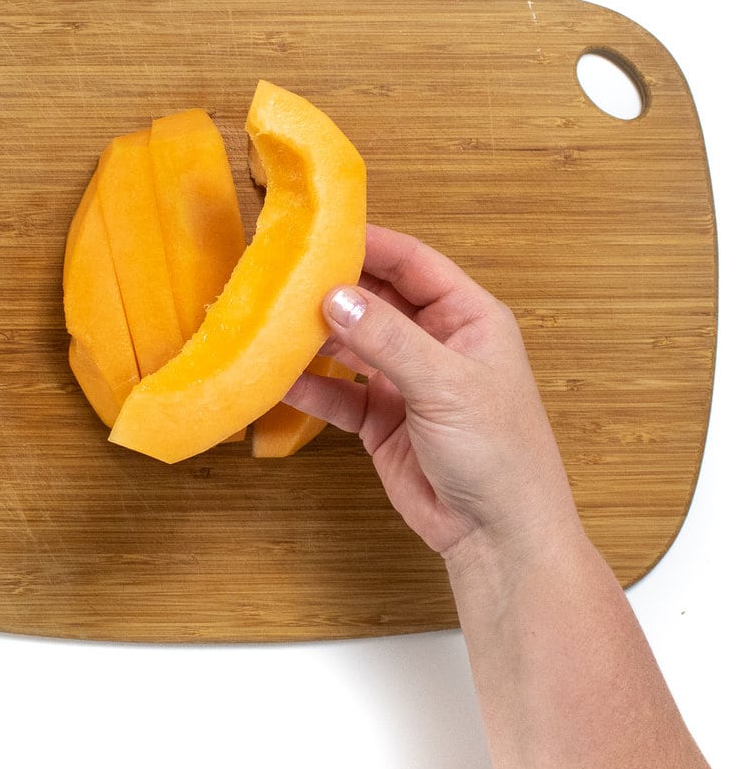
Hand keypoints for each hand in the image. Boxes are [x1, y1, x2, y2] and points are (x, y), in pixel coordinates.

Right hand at [284, 225, 578, 558]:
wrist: (497, 536)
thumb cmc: (498, 452)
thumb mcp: (446, 385)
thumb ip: (389, 339)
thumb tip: (334, 296)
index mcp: (467, 317)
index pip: (412, 263)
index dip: (369, 243)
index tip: (319, 232)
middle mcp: (433, 341)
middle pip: (375, 299)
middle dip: (331, 289)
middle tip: (279, 276)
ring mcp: (404, 380)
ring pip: (350, 344)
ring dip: (314, 337)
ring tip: (269, 324)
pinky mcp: (380, 417)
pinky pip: (338, 391)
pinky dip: (310, 386)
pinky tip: (277, 380)